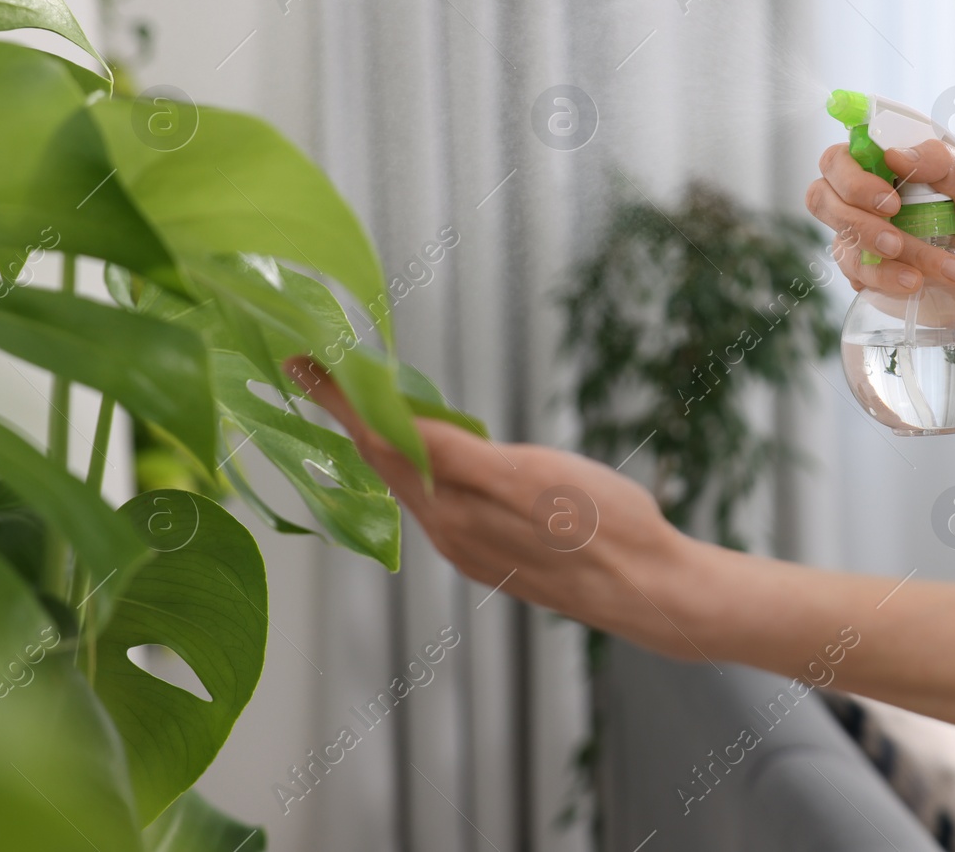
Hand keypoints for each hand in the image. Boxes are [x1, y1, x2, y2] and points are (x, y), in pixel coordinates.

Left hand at [286, 360, 687, 641]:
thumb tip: (391, 427)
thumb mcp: (531, 475)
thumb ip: (457, 455)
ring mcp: (470, 547)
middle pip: (386, 464)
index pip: (380, 441)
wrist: (648, 589)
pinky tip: (431, 458)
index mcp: (454, 508)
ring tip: (367, 408)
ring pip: (411, 484)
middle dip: (353, 417)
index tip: (305, 365)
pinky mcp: (494, 555)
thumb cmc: (603, 525)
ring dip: (383, 442)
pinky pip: (439, 503)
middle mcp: (450, 531)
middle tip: (324, 376)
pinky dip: (419, 468)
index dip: (341, 400)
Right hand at [805, 139, 954, 293]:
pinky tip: (914, 283)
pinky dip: (886, 278)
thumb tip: (896, 155)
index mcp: (883, 162)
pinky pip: (855, 272)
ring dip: (883, 258)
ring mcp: (856, 232)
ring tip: (924, 274)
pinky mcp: (860, 266)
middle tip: (896, 240)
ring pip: (843, 240)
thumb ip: (943, 159)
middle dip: (856, 220)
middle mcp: (860, 194)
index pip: (840, 157)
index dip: (851, 177)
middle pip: (820, 196)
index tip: (890, 200)